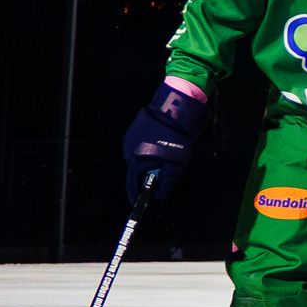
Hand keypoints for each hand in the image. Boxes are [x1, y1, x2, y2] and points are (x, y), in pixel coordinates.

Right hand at [121, 81, 205, 216]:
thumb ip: (168, 181)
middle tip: (163, 174)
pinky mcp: (136, 126)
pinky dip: (149, 148)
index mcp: (136, 160)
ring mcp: (130, 136)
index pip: (132, 183)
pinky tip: (163, 144)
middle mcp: (128, 149)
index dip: (135, 194)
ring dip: (149, 159)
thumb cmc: (178, 135)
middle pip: (136, 169)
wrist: (177, 104)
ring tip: (166, 156)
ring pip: (138, 156)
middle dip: (147, 174)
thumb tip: (160, 195)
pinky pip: (140, 143)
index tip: (139, 201)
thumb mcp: (178, 163)